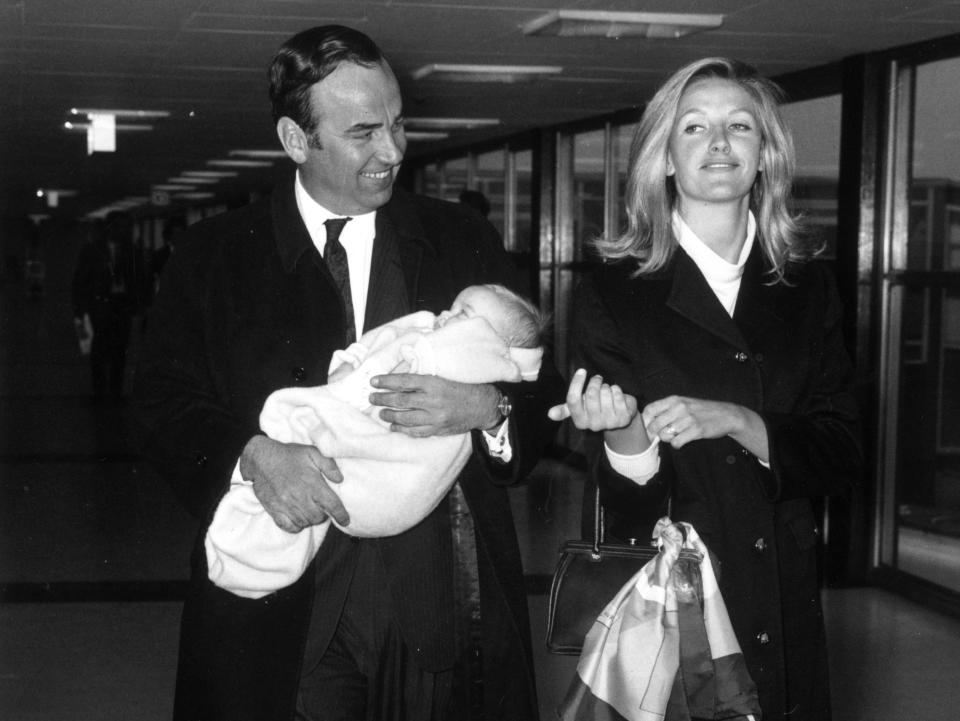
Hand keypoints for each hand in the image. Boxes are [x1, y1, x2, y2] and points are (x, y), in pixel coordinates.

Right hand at [239, 435, 348, 532]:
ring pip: (305, 522)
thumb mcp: (312, 452)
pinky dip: (296, 525)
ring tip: (309, 510)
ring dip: (310, 519)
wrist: (261, 458)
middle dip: (324, 514)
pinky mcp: (274, 510)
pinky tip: (297, 517)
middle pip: (318, 517)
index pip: (331, 505)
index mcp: (312, 483)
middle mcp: (300, 497)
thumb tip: (340, 479)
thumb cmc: (289, 455)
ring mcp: (286, 505)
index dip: (341, 515)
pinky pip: (288, 527)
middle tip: (321, 507)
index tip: (345, 520)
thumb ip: (329, 465)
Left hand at [369, 374, 499, 436]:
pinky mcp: (437, 429)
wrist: (481, 405)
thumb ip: (423, 380)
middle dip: (383, 399)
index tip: (373, 381)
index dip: (386, 381)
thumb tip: (399, 380)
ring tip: (381, 413)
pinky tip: (394, 427)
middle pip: (401, 400)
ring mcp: (435, 417)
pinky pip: (415, 432)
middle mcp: (433, 400)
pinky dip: (402, 430)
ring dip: (390, 416)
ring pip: (405, 418)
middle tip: (372, 398)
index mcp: (434, 383)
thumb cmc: (461, 388)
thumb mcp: (443, 378)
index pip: (404, 381)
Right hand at [548, 368, 637, 430]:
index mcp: (580, 422)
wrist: (620, 417)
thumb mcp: (581, 409)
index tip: (582, 371)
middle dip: (595, 382)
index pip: (573, 399)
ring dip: (606, 386)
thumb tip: (549, 414)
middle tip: (598, 379)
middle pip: (590, 394)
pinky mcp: (624, 418)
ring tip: (607, 390)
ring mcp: (610, 423)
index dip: (576, 383)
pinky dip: (617, 390)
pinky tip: (616, 394)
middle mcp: (594, 425)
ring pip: (605, 393)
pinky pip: (618, 395)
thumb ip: (565, 409)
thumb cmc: (597, 408)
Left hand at [641, 395, 761, 452]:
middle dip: (655, 434)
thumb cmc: (701, 410)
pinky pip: (676, 442)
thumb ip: (667, 409)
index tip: (648, 428)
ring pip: (664, 435)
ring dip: (668, 439)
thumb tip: (648, 422)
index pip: (650, 409)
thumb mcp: (684, 403)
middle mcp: (679, 407)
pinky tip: (682, 441)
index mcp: (674, 399)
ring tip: (676, 436)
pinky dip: (677, 444)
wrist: (727, 415)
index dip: (645, 421)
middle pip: (654, 425)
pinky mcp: (696, 430)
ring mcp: (688, 419)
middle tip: (662, 436)